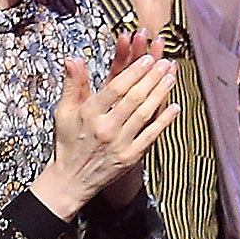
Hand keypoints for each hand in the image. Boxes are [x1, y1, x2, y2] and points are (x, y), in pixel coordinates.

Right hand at [32, 43, 179, 220]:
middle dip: (152, 78)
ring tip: (171, 78)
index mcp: (88, 114)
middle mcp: (105, 128)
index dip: (134, 72)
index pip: (115, 88)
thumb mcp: (64, 111)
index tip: (148, 59)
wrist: (71, 179)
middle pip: (134, 98)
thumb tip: (73, 59)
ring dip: (161, 94)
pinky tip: (175, 107)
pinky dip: (164, 121)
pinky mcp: (130, 157)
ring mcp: (119, 143)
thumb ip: (73, 84)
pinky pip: (151, 135)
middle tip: (165, 63)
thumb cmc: (68, 142)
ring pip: (145, 114)